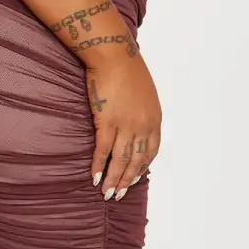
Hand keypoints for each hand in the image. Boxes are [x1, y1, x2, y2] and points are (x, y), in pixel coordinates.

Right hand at [86, 52, 161, 198]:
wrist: (113, 54)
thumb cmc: (127, 68)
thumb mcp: (144, 92)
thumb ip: (143, 111)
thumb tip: (136, 122)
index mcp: (154, 118)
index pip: (151, 152)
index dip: (142, 168)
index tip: (134, 179)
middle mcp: (143, 125)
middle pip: (136, 161)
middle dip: (127, 180)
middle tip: (118, 195)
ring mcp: (125, 124)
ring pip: (120, 160)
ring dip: (113, 179)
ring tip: (107, 193)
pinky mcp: (107, 121)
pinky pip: (103, 150)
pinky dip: (99, 166)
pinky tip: (95, 177)